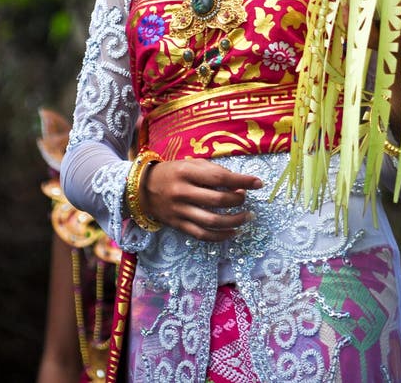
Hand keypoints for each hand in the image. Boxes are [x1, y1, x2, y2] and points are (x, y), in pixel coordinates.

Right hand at [140, 159, 262, 241]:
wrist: (142, 189)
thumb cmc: (172, 172)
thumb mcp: (190, 164)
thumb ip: (213, 172)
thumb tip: (238, 184)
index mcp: (187, 172)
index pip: (220, 178)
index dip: (242, 180)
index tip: (259, 183)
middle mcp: (182, 192)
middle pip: (217, 200)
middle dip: (238, 200)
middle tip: (245, 198)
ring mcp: (179, 211)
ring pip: (212, 221)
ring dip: (234, 220)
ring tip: (246, 217)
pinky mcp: (177, 225)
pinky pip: (202, 235)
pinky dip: (220, 236)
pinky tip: (232, 232)